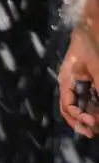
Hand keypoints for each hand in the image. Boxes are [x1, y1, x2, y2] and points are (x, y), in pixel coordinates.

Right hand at [61, 19, 98, 136]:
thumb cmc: (91, 46)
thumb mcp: (97, 68)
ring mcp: (78, 83)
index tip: (93, 122)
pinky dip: (93, 107)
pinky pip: (87, 99)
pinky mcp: (86, 81)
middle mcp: (70, 84)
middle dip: (81, 122)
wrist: (90, 28)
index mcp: (67, 80)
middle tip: (94, 133)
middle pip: (70, 109)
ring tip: (97, 126)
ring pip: (80, 106)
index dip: (79, 117)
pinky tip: (98, 113)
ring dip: (89, 116)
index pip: (67, 106)